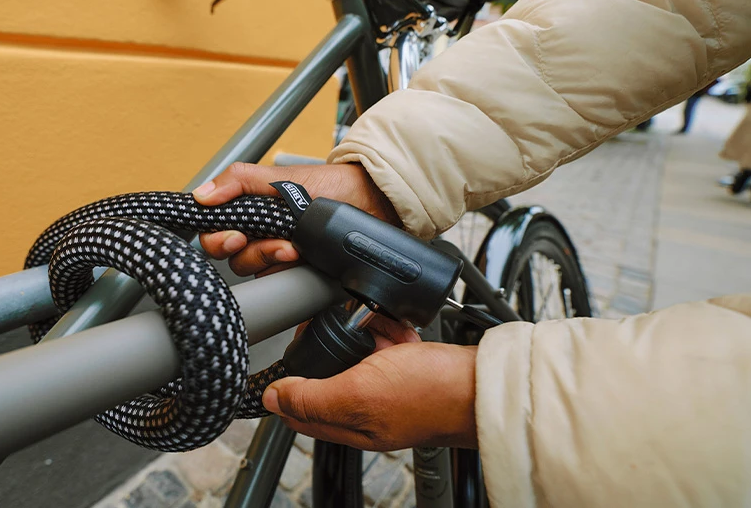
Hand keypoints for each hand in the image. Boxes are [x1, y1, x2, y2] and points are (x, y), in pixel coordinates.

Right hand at [193, 163, 399, 276]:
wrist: (372, 202)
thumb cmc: (330, 185)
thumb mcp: (280, 177)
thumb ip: (239, 181)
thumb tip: (202, 195)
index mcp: (250, 211)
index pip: (214, 232)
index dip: (217, 238)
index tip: (234, 236)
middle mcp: (259, 234)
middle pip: (232, 257)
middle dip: (250, 252)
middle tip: (268, 243)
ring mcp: (278, 255)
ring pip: (255, 271)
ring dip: (271, 259)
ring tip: (294, 247)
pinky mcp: (297, 272)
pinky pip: (280, 282)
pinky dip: (288, 272)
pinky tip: (301, 260)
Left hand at [262, 341, 477, 450]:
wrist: (482, 382)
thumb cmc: (430, 393)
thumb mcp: (359, 393)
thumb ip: (311, 397)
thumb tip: (270, 398)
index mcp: (348, 423)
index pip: (298, 408)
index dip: (289, 379)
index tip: (295, 347)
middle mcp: (365, 408)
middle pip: (327, 371)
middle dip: (333, 344)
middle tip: (347, 330)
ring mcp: (387, 387)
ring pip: (356, 350)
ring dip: (364, 332)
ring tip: (379, 329)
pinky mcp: (407, 367)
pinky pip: (385, 341)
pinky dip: (389, 330)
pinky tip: (399, 329)